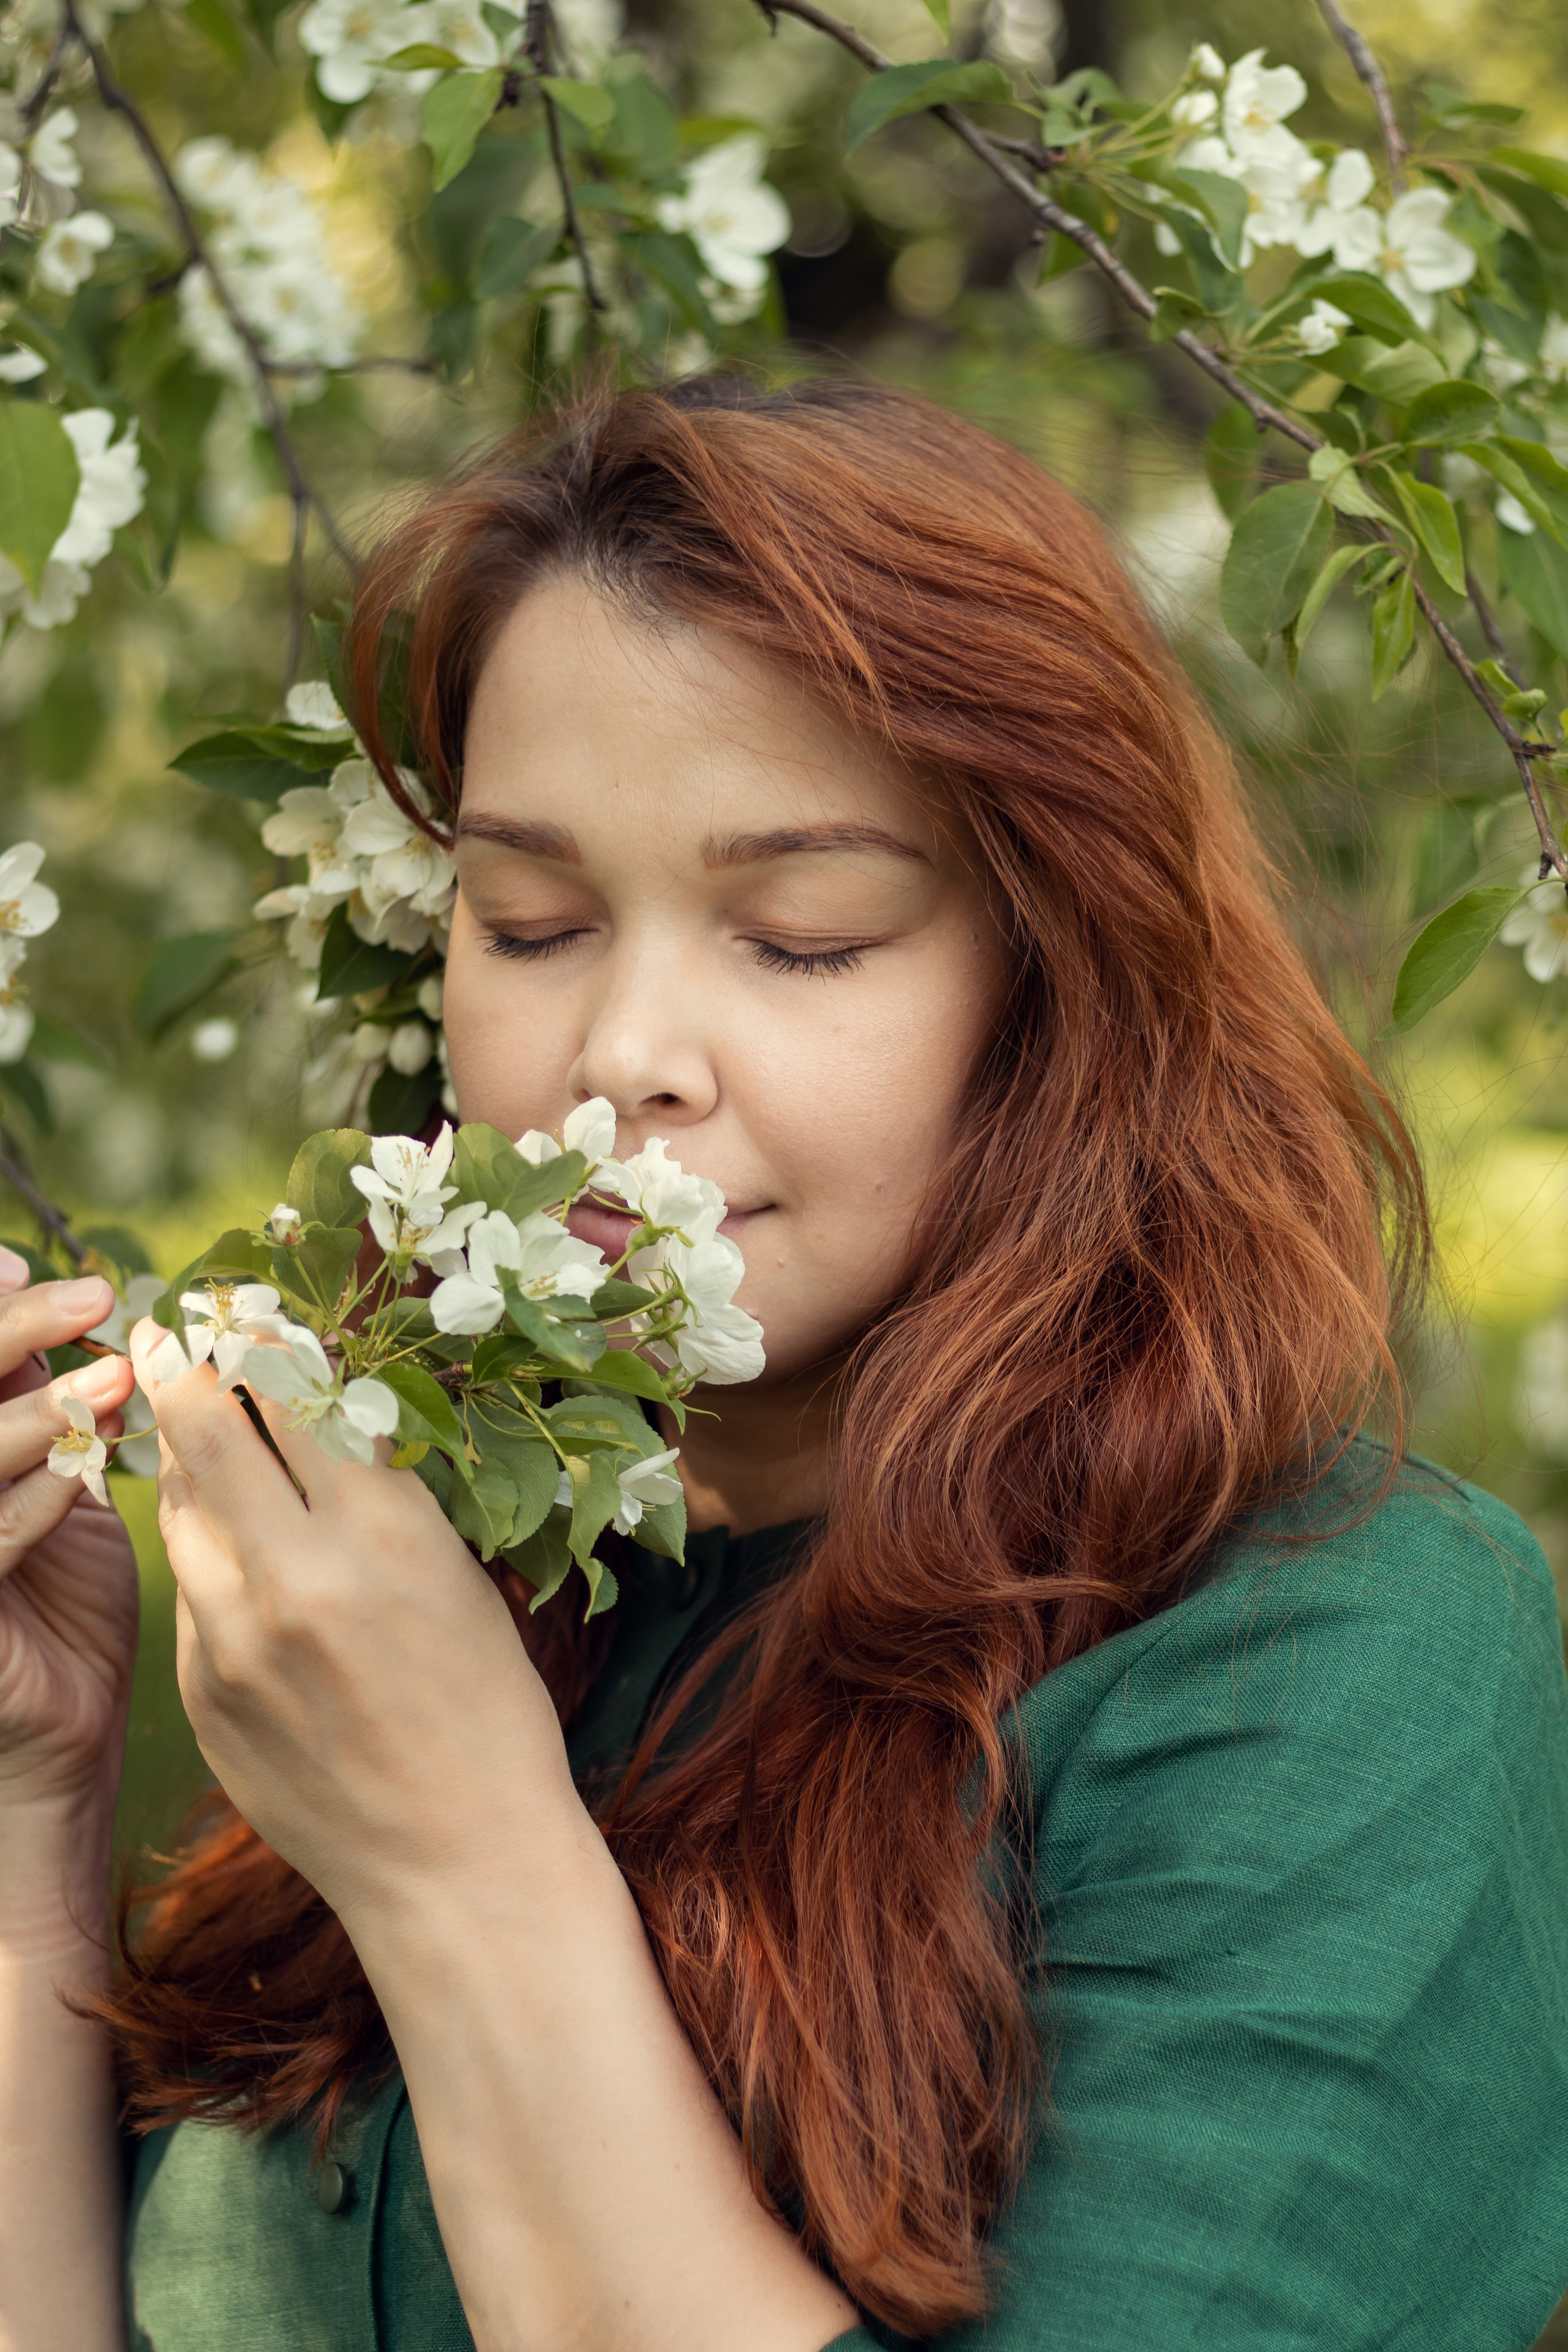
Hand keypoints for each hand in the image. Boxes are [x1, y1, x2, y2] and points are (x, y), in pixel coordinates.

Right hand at [0, 1258, 138, 1820]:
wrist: (56, 1753)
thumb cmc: (69, 1620)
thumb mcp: (62, 1501)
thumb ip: (58, 1419)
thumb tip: (90, 1322)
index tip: (32, 1266)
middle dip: (5, 1333)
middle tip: (88, 1299)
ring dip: (30, 1414)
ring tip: (112, 1383)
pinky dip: (25, 1507)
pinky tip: (76, 1479)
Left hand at [129, 1319, 587, 1932]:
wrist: (456, 1863)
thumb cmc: (488, 1709)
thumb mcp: (457, 1576)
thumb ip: (379, 1492)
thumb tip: (315, 1407)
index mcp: (382, 1535)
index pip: (294, 1393)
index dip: (261, 1338)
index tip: (245, 1307)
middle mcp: (294, 1576)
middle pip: (205, 1426)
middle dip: (186, 1365)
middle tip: (175, 1328)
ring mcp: (232, 1639)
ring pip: (178, 1505)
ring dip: (188, 1459)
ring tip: (202, 1431)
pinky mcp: (200, 1692)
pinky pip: (190, 1590)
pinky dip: (208, 1555)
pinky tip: (240, 1555)